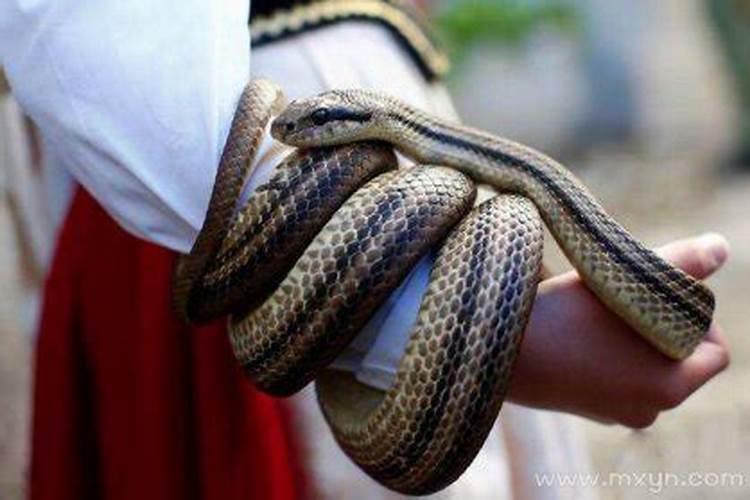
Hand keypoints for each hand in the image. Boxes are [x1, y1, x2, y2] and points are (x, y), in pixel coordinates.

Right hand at [508, 233, 730, 427]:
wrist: (491, 351)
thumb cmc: (560, 317)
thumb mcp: (621, 284)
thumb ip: (677, 265)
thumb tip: (723, 246)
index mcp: (669, 387)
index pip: (715, 351)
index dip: (698, 317)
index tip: (661, 292)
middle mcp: (648, 410)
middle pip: (679, 358)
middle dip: (662, 324)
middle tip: (628, 294)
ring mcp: (614, 414)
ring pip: (645, 365)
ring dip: (633, 336)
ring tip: (600, 308)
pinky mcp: (586, 408)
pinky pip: (617, 377)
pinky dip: (609, 352)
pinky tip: (579, 329)